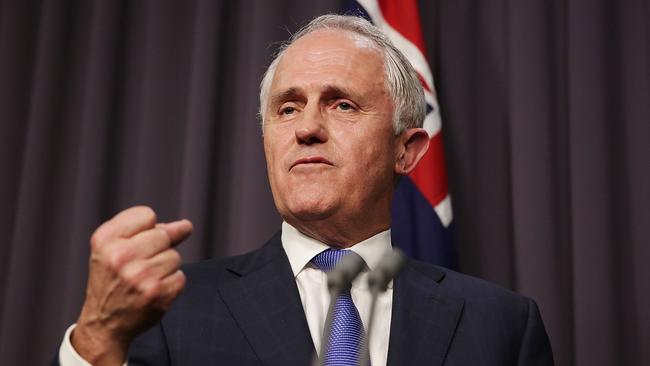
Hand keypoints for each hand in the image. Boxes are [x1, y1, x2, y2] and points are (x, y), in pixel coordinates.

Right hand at [71, 206, 192, 365]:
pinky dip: (171, 284)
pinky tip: (153, 291)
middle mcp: (120, 256)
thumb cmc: (112, 279)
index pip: (147, 214)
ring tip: (144, 279)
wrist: (103, 323)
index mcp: (105, 240)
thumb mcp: (113, 247)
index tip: (135, 243)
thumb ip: (146, 230)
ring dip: (166, 267)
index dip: (147, 229)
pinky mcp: (157, 294)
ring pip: (175, 256)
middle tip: (140, 265)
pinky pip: (180, 277)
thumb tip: (185, 226)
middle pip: (164, 235)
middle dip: (159, 248)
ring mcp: (140, 276)